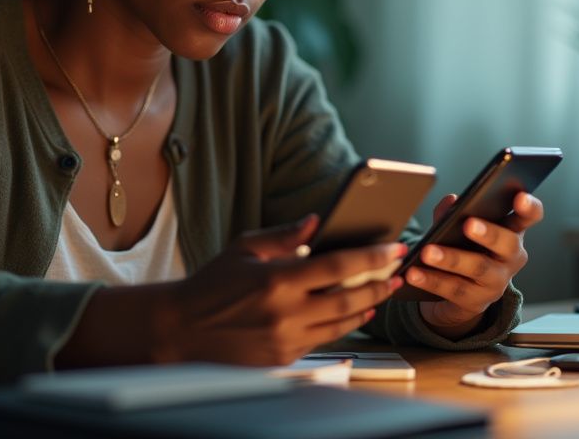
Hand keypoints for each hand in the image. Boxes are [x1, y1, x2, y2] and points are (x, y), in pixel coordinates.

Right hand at [163, 215, 406, 365]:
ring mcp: (285, 339)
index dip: (371, 257)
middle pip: (349, 298)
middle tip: (398, 273)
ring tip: (382, 292)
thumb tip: (316, 221)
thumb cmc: (211, 284)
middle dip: (380, 284)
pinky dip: (344, 325)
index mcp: (276, 279)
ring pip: (342, 323)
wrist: (181, 329)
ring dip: (368, 306)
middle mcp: (284, 312)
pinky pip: (324, 340)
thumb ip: (283, 235)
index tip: (393, 249)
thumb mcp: (243, 248)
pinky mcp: (283, 358)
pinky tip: (354, 313)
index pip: (337, 265)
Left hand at [407, 192, 543, 338]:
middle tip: (468, 224)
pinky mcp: (477, 302)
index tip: (519, 197)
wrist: (458, 295)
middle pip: (507, 244)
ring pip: (477, 268)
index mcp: (512, 231)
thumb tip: (450, 201)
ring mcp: (496, 282)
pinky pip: (454, 290)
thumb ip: (453, 213)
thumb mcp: (459, 229)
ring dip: (451, 259)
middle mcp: (510, 258)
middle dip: (488, 233)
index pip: (529, 217)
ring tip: (427, 252)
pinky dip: (432, 280)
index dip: (528, 207)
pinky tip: (414, 273)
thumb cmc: (464, 249)